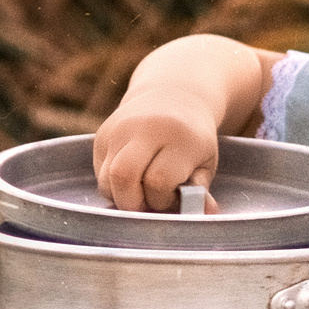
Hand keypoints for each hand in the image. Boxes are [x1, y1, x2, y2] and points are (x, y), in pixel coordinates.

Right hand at [93, 97, 221, 212]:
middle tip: (148, 205)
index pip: (159, 181)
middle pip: (123, 177)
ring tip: (141, 191)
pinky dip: (113, 186)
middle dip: (133, 205)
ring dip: (122, 197)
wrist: (171, 96)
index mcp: (177, 137)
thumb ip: (201, 190)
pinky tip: (132, 178)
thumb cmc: (192, 140)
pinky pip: (100, 174)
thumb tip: (208, 211)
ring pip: (106, 181)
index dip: (164, 199)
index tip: (173, 196)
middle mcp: (143, 129)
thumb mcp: (205, 162)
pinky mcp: (101, 135)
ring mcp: (118, 130)